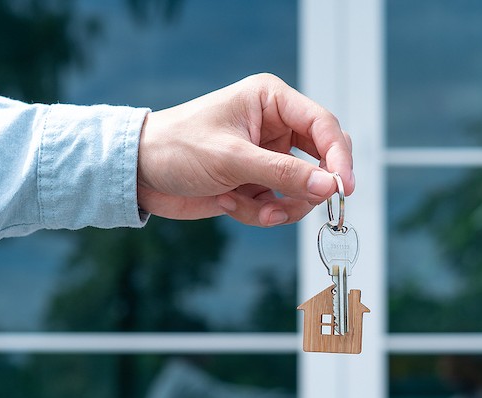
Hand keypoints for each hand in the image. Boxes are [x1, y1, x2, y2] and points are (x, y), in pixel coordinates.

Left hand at [136, 73, 353, 226]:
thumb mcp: (232, 159)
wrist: (138, 173)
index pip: (323, 126)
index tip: (344, 188)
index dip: (339, 157)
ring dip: (282, 205)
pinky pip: (280, 205)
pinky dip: (260, 213)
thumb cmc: (177, 148)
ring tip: (254, 208)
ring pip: (303, 189)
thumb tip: (329, 186)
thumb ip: (285, 173)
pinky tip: (229, 204)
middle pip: (321, 159)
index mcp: (271, 100)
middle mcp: (275, 126)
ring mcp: (267, 157)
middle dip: (311, 186)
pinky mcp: (257, 183)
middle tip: (303, 204)